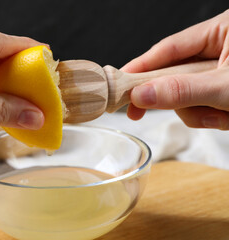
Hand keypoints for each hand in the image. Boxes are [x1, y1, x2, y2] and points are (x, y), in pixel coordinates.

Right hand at [122, 10, 228, 129]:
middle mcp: (219, 49)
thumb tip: (142, 94)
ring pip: (188, 95)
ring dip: (201, 112)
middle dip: (180, 100)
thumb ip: (183, 91)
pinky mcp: (223, 90)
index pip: (169, 48)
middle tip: (163, 112)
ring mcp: (221, 71)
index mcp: (221, 31)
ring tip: (224, 115)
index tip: (121, 84)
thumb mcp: (226, 87)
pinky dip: (212, 116)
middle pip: (176, 76)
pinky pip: (202, 104)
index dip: (142, 67)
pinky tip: (227, 116)